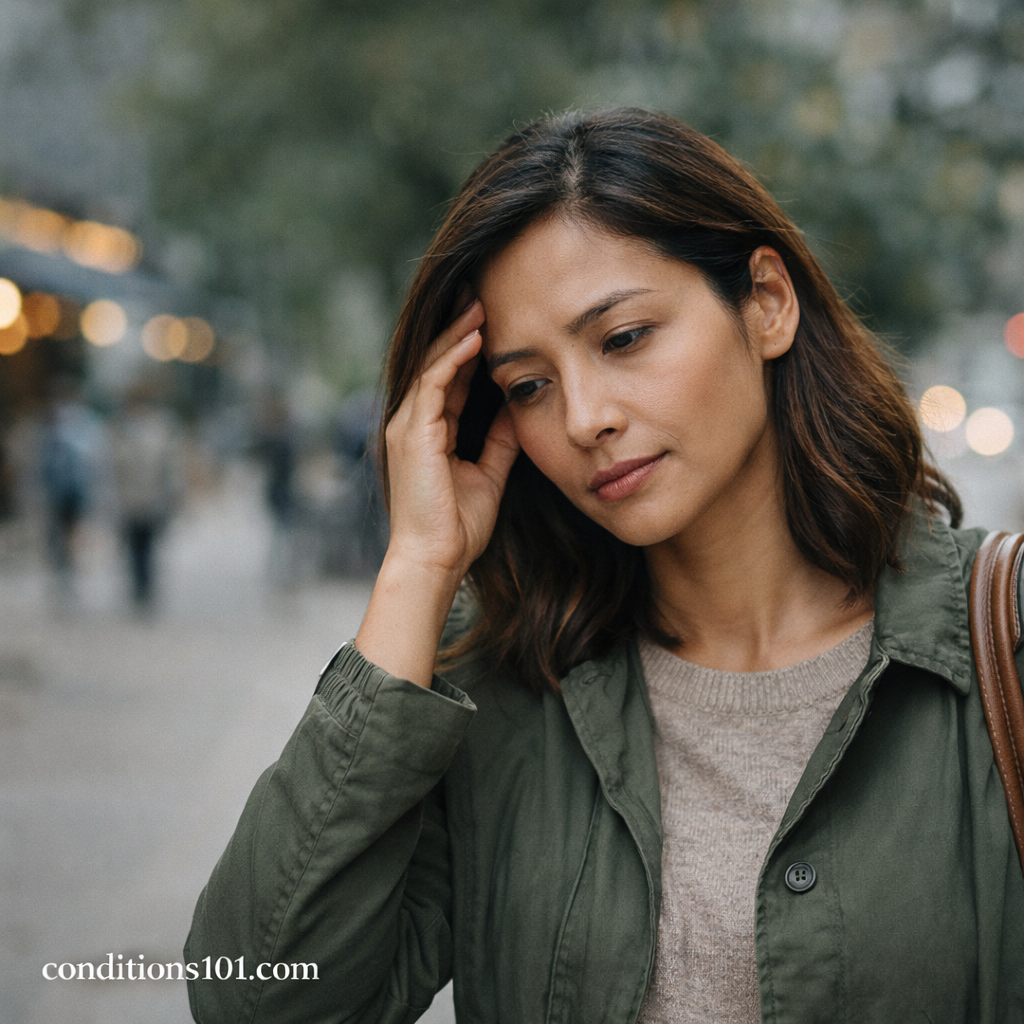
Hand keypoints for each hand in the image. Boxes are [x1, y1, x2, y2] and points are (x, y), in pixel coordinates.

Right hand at [354, 300, 518, 687]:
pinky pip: (433, 384)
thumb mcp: (488, 473)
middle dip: (460, 328)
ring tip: (481, 302)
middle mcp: (413, 423)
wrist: (435, 560)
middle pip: (437, 362)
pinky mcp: (413, 433)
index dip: (471, 350)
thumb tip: (517, 409)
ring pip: (433, 365)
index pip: (450, 379)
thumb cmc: (458, 527)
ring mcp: (408, 426)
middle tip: (483, 292)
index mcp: (430, 432)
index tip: (495, 321)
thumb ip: (499, 440)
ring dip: (458, 333)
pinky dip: (454, 358)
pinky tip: (476, 336)